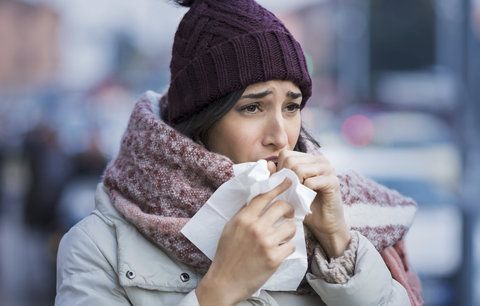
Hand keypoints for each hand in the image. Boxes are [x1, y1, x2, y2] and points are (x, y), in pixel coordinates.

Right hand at [196, 178, 295, 305]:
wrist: (224, 281)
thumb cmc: (227, 254)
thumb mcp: (230, 228)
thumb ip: (244, 213)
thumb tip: (259, 199)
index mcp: (244, 218)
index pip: (265, 196)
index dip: (278, 187)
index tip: (288, 181)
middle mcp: (256, 227)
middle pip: (282, 207)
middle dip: (288, 210)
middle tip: (288, 215)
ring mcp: (266, 243)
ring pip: (290, 227)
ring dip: (289, 231)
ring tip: (282, 237)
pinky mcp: (274, 258)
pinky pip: (291, 246)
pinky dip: (287, 248)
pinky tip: (279, 251)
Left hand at [276, 150, 350, 257]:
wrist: (324, 224)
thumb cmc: (305, 205)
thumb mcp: (288, 189)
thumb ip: (278, 176)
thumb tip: (268, 164)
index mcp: (309, 158)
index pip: (286, 154)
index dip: (280, 170)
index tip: (283, 185)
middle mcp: (320, 160)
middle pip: (291, 160)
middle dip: (286, 178)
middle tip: (290, 192)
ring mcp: (328, 169)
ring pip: (299, 169)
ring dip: (294, 186)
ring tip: (297, 195)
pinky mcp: (333, 181)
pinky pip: (310, 182)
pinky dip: (304, 192)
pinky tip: (306, 199)